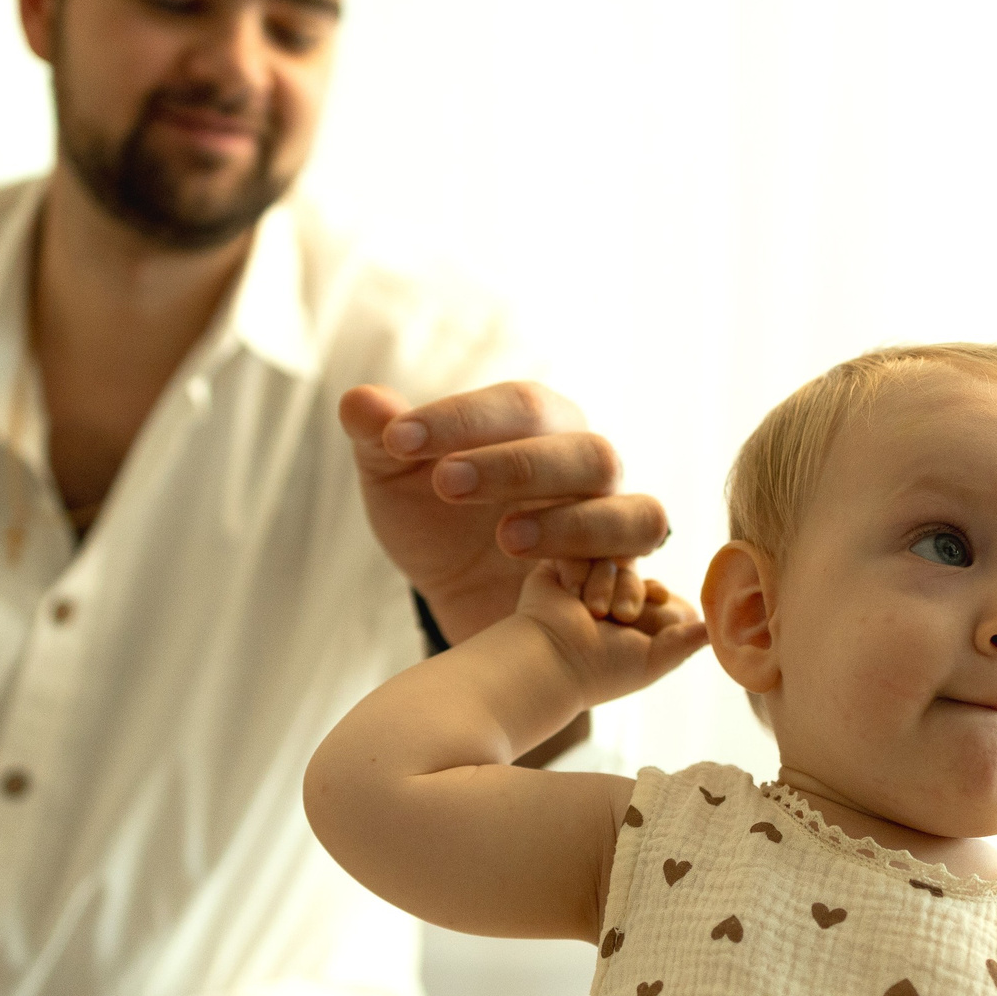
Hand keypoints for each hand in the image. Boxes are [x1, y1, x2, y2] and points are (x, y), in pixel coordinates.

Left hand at [339, 382, 671, 644]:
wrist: (456, 593)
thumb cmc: (433, 518)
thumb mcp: (394, 479)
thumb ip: (378, 437)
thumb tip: (358, 402)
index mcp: (539, 422)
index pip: (519, 403)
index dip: (462, 418)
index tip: (396, 439)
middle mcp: (588, 464)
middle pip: (585, 451)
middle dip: (517, 466)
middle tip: (445, 483)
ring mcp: (613, 521)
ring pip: (632, 511)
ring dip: (572, 525)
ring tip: (506, 539)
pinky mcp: (621, 578)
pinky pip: (637, 575)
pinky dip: (606, 584)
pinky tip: (554, 593)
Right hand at [515, 559, 707, 704]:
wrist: (553, 658)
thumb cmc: (603, 669)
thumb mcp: (654, 659)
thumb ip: (686, 642)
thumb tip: (718, 629)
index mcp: (630, 622)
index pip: (655, 591)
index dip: (654, 593)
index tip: (657, 597)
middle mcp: (606, 600)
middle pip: (635, 573)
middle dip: (630, 591)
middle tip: (617, 616)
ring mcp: (581, 583)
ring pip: (611, 560)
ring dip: (605, 584)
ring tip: (591, 610)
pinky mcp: (556, 568)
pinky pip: (581, 550)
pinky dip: (580, 571)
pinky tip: (570, 593)